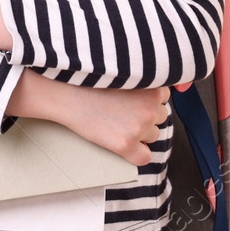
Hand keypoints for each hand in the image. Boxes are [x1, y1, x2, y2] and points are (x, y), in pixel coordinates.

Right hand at [34, 78, 170, 167]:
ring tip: (117, 123)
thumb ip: (143, 82)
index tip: (134, 99)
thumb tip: (157, 97)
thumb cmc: (89, 81)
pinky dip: (137, 154)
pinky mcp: (126, 144)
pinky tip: (124, 145)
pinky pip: (144, 157)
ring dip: (141, 133)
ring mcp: (139, 127)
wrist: (66, 94)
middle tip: (123, 112)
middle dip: (145, 116)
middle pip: (159, 117)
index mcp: (152, 87)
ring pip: (153, 136)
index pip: (163, 98)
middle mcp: (149, 108)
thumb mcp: (124, 73)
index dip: (148, 99)